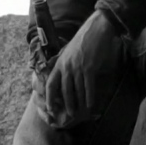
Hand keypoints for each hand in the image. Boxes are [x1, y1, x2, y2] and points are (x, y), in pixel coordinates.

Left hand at [45, 11, 123, 128]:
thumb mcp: (68, 51)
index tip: (50, 108)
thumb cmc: (83, 40)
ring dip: (78, 103)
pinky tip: (90, 105)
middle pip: (64, 90)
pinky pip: (88, 86)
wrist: (96, 29)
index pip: (51, 83)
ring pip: (77, 90)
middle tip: (68, 114)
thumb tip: (63, 76)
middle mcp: (66, 66)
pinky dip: (89, 96)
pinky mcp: (89, 67)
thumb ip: (64, 63)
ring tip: (79, 112)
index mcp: (60, 63)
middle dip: (66, 103)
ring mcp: (77, 67)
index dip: (49, 97)